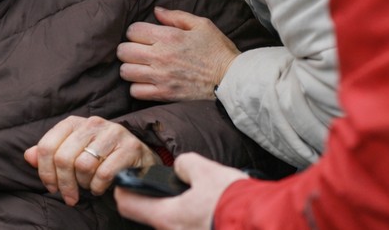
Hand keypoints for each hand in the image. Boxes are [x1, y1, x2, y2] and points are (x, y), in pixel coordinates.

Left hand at [24, 115, 160, 206]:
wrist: (139, 161)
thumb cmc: (101, 159)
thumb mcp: (73, 155)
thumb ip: (50, 155)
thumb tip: (28, 156)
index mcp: (74, 123)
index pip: (47, 146)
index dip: (45, 172)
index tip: (52, 188)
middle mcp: (93, 123)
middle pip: (63, 157)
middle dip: (65, 183)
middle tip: (70, 196)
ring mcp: (113, 132)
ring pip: (83, 165)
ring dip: (84, 184)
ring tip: (89, 186)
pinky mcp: (130, 147)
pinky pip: (104, 173)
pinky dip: (99, 186)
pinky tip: (101, 187)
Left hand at [114, 152, 246, 228]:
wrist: (264, 223)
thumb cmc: (233, 200)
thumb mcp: (207, 171)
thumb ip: (186, 165)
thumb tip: (181, 167)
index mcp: (167, 217)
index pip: (127, 206)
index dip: (124, 191)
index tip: (127, 184)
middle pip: (155, 217)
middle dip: (164, 203)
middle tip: (181, 191)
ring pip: (175, 225)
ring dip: (185, 215)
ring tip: (206, 203)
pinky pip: (193, 228)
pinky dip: (198, 222)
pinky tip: (214, 214)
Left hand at [118, 7, 239, 100]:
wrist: (231, 79)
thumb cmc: (218, 50)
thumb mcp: (202, 25)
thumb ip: (176, 16)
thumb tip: (156, 11)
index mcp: (168, 36)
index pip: (132, 31)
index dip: (135, 32)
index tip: (142, 36)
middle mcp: (160, 56)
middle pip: (123, 51)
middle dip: (128, 49)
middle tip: (138, 51)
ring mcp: (160, 77)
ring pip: (126, 72)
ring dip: (130, 68)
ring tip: (140, 67)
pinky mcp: (164, 94)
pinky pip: (135, 92)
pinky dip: (137, 87)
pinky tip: (146, 82)